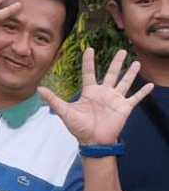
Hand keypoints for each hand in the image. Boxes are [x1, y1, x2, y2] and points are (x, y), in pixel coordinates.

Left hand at [39, 48, 154, 147]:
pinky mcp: (125, 108)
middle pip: (111, 73)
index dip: (89, 61)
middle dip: (116, 62)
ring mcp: (115, 99)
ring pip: (125, 82)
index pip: (89, 73)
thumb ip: (54, 100)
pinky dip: (143, 92)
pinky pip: (136, 98)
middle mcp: (104, 93)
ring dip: (131, 73)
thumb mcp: (65, 112)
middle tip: (122, 50)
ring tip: (137, 62)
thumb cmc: (79, 127)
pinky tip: (150, 85)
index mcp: (90, 92)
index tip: (90, 49)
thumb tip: (39, 89)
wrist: (93, 141)